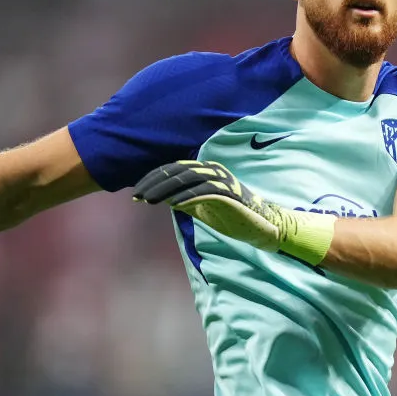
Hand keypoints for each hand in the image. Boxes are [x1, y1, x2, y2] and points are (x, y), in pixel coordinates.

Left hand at [133, 160, 334, 265]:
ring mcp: (221, 180)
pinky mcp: (229, 194)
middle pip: (177, 172)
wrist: (259, 225)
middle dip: (155, 184)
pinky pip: (204, 192)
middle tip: (138, 196)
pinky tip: (173, 204)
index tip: (136, 193)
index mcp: (204, 170)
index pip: (173, 170)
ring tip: (150, 200)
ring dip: (167, 190)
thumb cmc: (230, 215)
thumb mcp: (200, 206)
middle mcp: (211, 170)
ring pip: (188, 179)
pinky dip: (188, 197)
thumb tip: (161, 197)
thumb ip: (183, 199)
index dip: (153, 180)